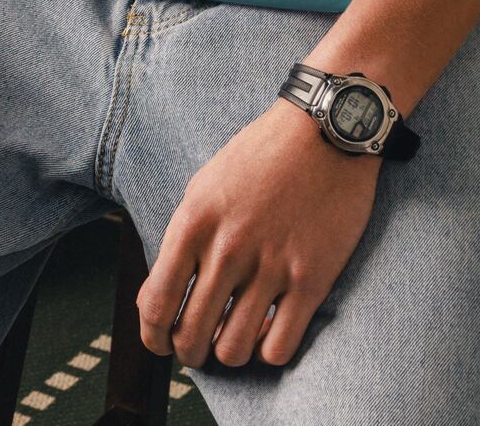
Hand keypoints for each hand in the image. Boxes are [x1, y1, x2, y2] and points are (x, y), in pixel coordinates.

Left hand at [136, 97, 382, 369]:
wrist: (326, 127)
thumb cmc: (262, 155)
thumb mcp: (206, 185)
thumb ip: (181, 240)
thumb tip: (157, 300)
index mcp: (195, 221)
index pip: (157, 305)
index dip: (153, 337)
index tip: (160, 343)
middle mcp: (229, 248)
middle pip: (191, 336)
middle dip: (188, 352)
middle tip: (197, 347)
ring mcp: (272, 265)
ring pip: (233, 351)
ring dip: (228, 353)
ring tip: (234, 337)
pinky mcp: (312, 278)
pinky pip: (279, 348)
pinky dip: (269, 351)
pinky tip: (270, 329)